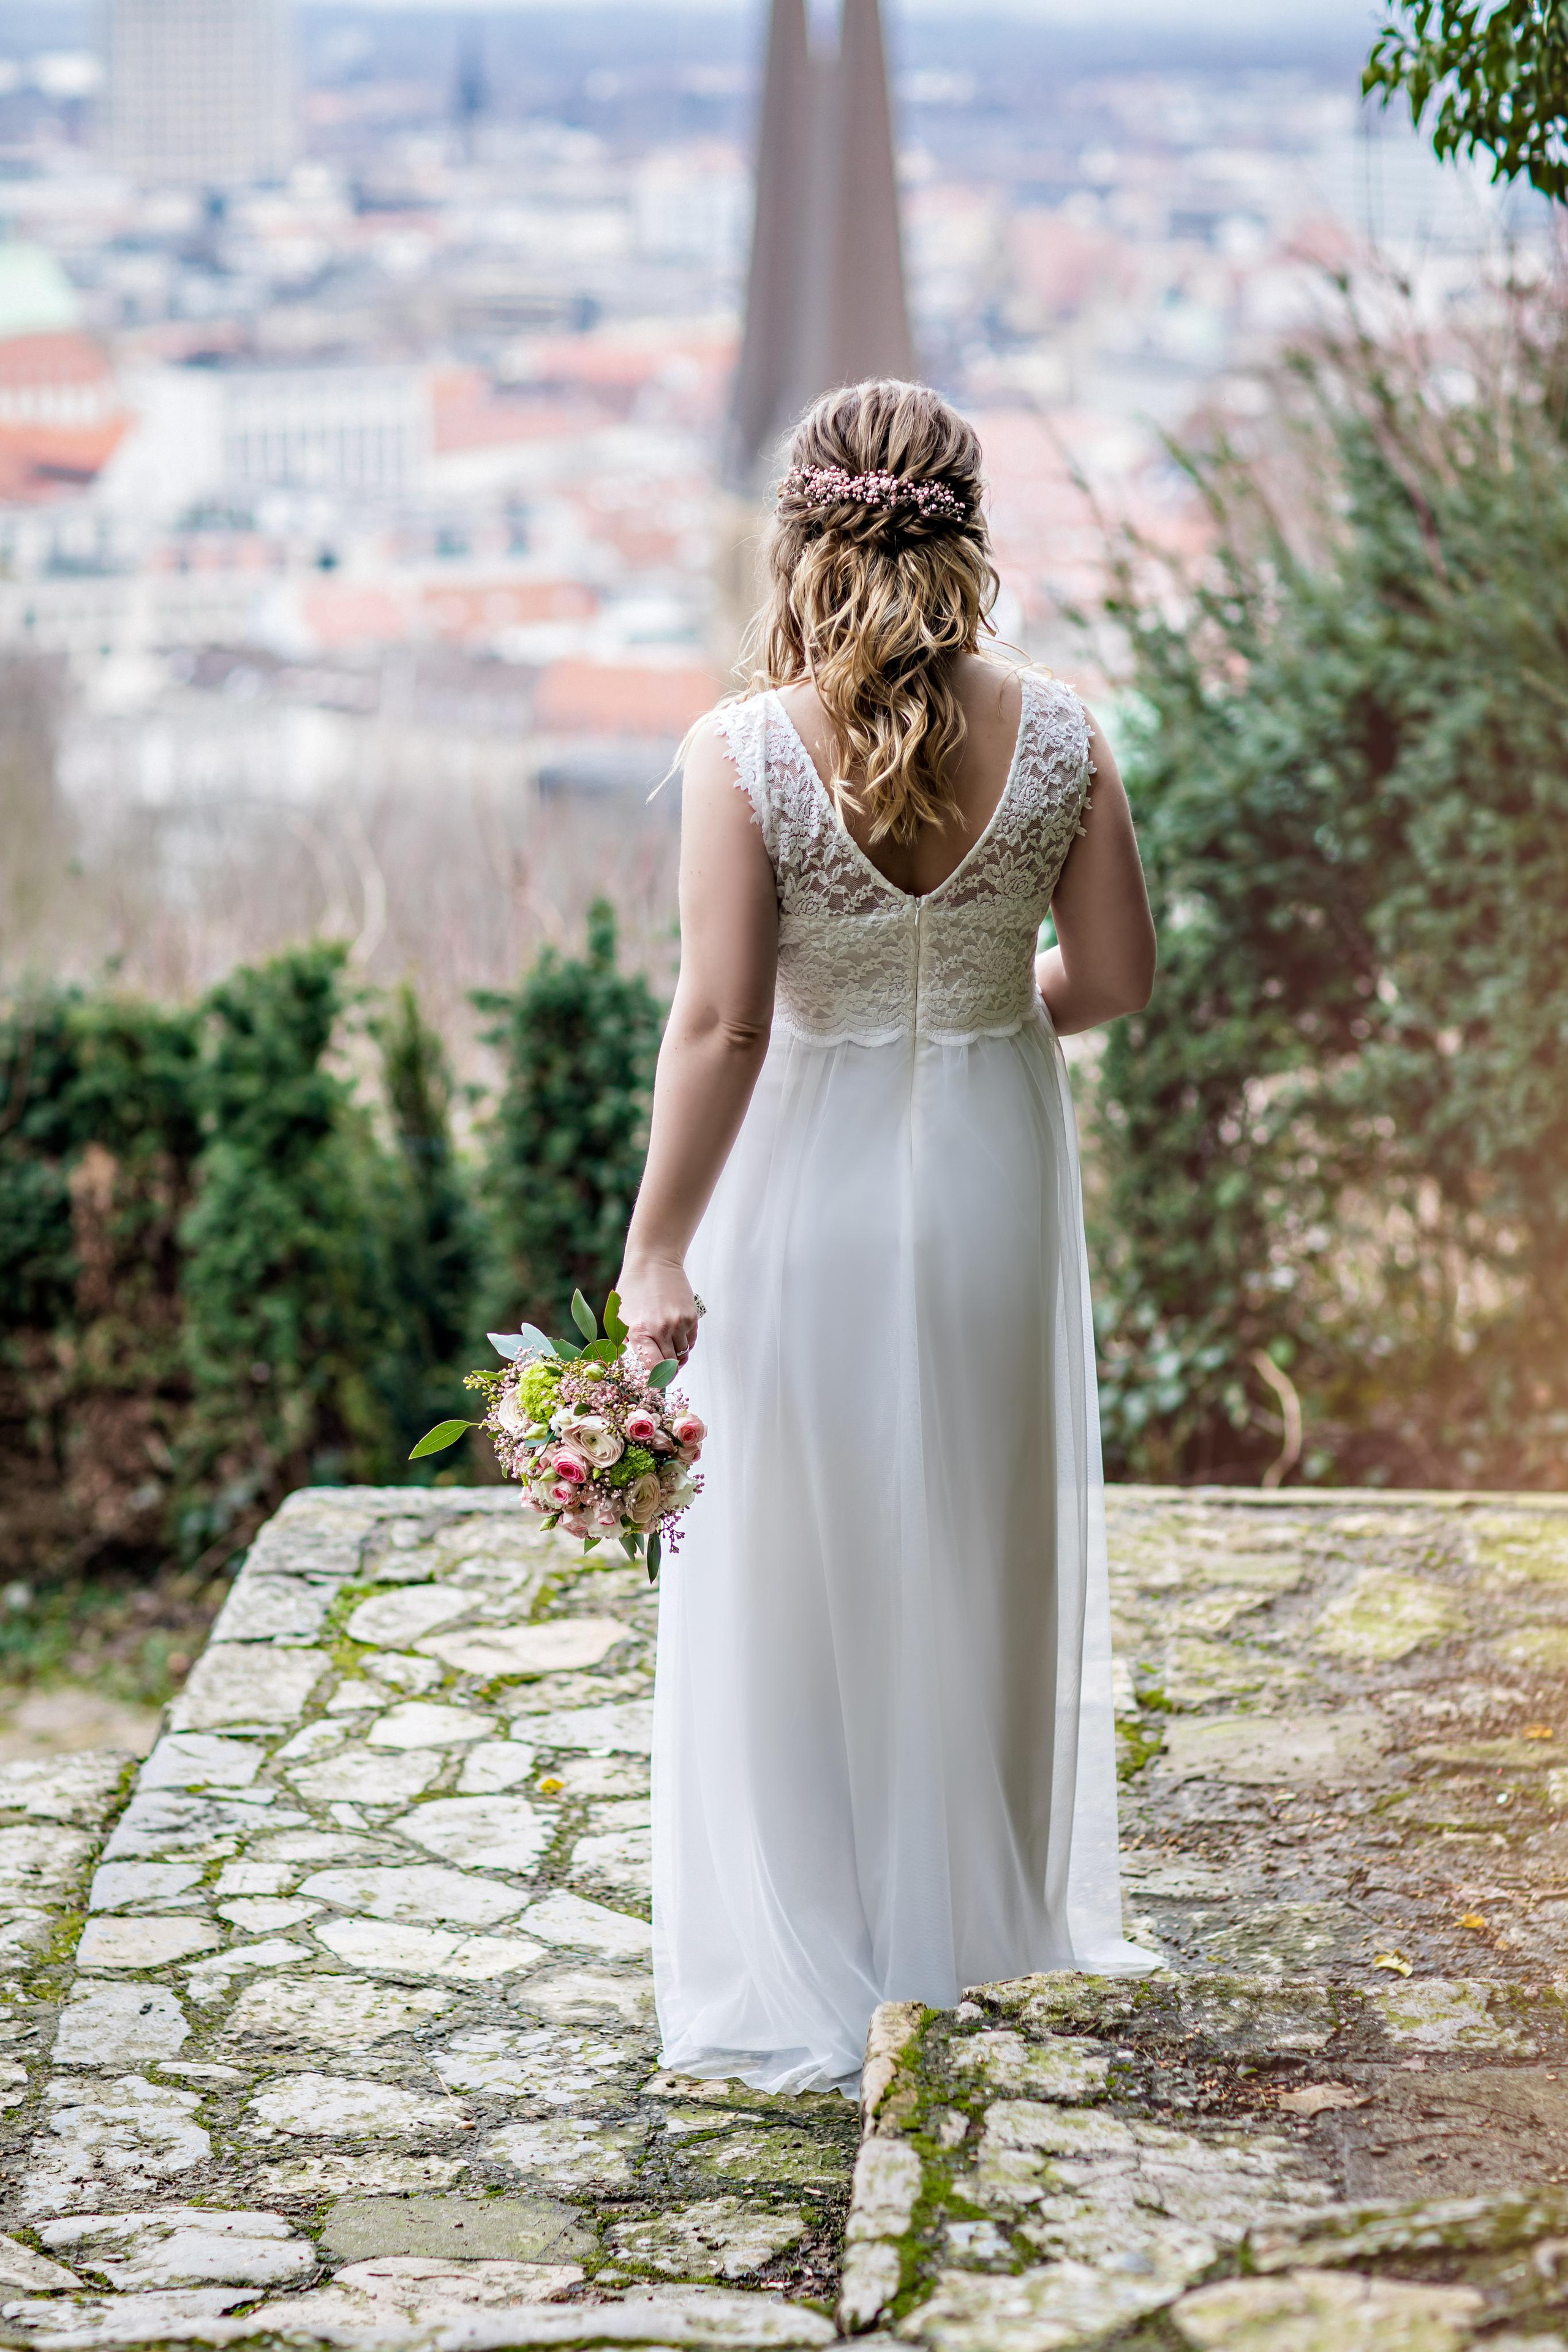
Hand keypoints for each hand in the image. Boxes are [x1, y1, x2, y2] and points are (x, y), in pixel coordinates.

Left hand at [617, 1254, 699, 1370]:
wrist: (654, 1263)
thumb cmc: (633, 1290)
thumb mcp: (621, 1318)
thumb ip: (628, 1344)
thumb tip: (639, 1368)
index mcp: (639, 1331)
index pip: (653, 1368)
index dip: (654, 1380)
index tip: (653, 1384)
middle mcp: (660, 1329)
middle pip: (669, 1365)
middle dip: (666, 1372)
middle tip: (662, 1374)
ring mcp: (678, 1323)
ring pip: (682, 1355)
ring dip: (676, 1358)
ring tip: (667, 1350)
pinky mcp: (691, 1317)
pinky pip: (691, 1341)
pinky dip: (684, 1345)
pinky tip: (676, 1337)